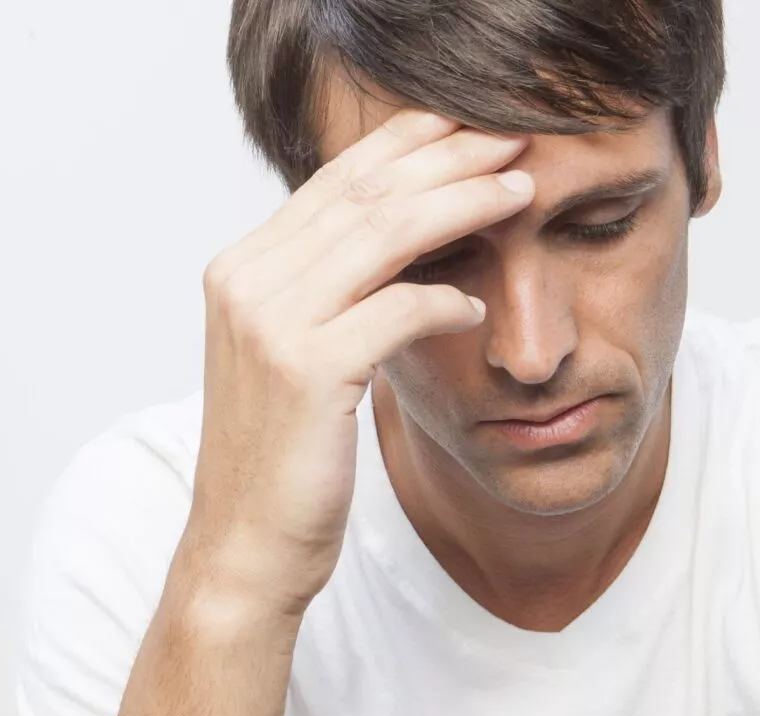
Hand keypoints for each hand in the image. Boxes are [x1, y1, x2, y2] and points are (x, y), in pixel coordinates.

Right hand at [189, 112, 534, 613]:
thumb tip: (402, 237)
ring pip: (386, 234)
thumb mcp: (292, 356)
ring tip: (520, 194)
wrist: (245, 546)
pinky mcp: (309, 370)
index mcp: (240, 270)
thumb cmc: (280, 460)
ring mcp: (271, 324)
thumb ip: (325, 292)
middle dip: (448, 158)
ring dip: (464, 205)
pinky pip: (399, 309)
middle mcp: (246, 283)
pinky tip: (477, 309)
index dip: (408, 143)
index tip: (471, 126)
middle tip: (514, 140)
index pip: (335, 181)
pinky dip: (447, 301)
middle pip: (365, 193)